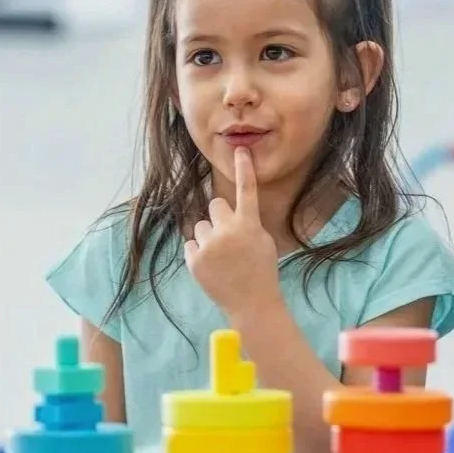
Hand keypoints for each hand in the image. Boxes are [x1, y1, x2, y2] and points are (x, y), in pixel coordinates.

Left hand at [184, 147, 279, 320]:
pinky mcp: (194, 259)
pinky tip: (212, 267)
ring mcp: (209, 245)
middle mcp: (228, 231)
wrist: (251, 303)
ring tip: (221, 258)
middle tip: (228, 238)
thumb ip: (246, 223)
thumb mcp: (262, 241)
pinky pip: (191, 244)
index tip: (239, 150)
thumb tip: (228, 212)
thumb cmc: (260, 270)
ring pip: (201, 226)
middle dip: (219, 218)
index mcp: (249, 225)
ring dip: (208, 237)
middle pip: (215, 205)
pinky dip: (198, 254)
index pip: (246, 190)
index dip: (244, 169)